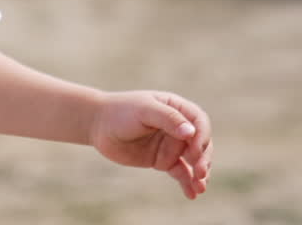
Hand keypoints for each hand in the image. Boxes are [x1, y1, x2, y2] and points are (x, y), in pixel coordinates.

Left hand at [88, 90, 212, 198]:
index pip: (199, 122)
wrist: (98, 125)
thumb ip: (168, 119)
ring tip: (200, 187)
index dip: (202, 137)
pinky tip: (192, 194)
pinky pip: (181, 173)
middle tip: (201, 173)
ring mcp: (171, 144)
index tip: (195, 151)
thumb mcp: (144, 110)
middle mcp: (178, 127)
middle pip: (200, 143)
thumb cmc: (121, 111)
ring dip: (200, 173)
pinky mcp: (162, 160)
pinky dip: (188, 183)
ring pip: (194, 160)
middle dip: (203, 158)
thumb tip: (191, 132)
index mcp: (176, 108)